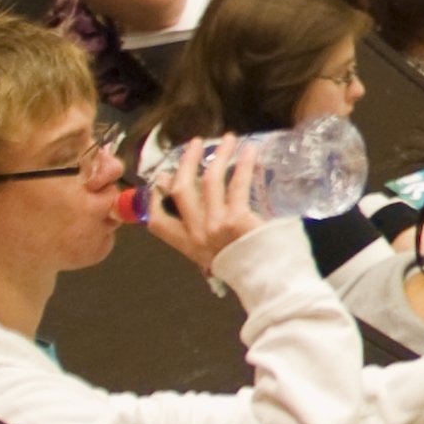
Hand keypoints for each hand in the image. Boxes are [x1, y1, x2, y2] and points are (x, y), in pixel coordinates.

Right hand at [143, 140, 265, 280]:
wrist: (269, 284)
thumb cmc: (249, 268)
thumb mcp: (217, 256)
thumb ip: (209, 237)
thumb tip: (208, 209)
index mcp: (189, 245)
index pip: (157, 222)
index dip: (153, 199)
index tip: (160, 178)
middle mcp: (197, 234)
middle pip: (180, 190)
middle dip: (187, 163)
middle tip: (196, 144)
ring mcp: (215, 225)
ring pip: (208, 181)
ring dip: (218, 156)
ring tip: (229, 139)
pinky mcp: (237, 219)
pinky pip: (237, 185)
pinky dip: (243, 164)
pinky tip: (249, 151)